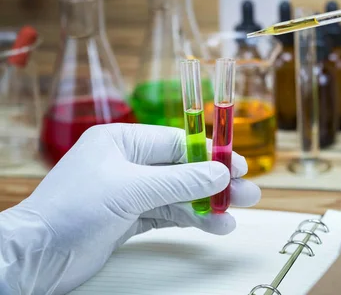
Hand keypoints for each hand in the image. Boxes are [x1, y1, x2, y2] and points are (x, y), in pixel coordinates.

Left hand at [0, 124, 260, 293]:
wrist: (37, 255)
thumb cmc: (74, 209)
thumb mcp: (131, 189)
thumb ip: (179, 181)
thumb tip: (220, 174)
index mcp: (122, 141)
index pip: (176, 142)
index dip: (210, 154)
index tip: (238, 165)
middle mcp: (127, 163)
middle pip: (182, 169)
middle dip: (214, 182)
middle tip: (247, 192)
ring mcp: (129, 192)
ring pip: (178, 194)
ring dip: (207, 204)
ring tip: (236, 214)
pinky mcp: (130, 219)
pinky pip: (168, 214)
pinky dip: (191, 219)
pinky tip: (215, 226)